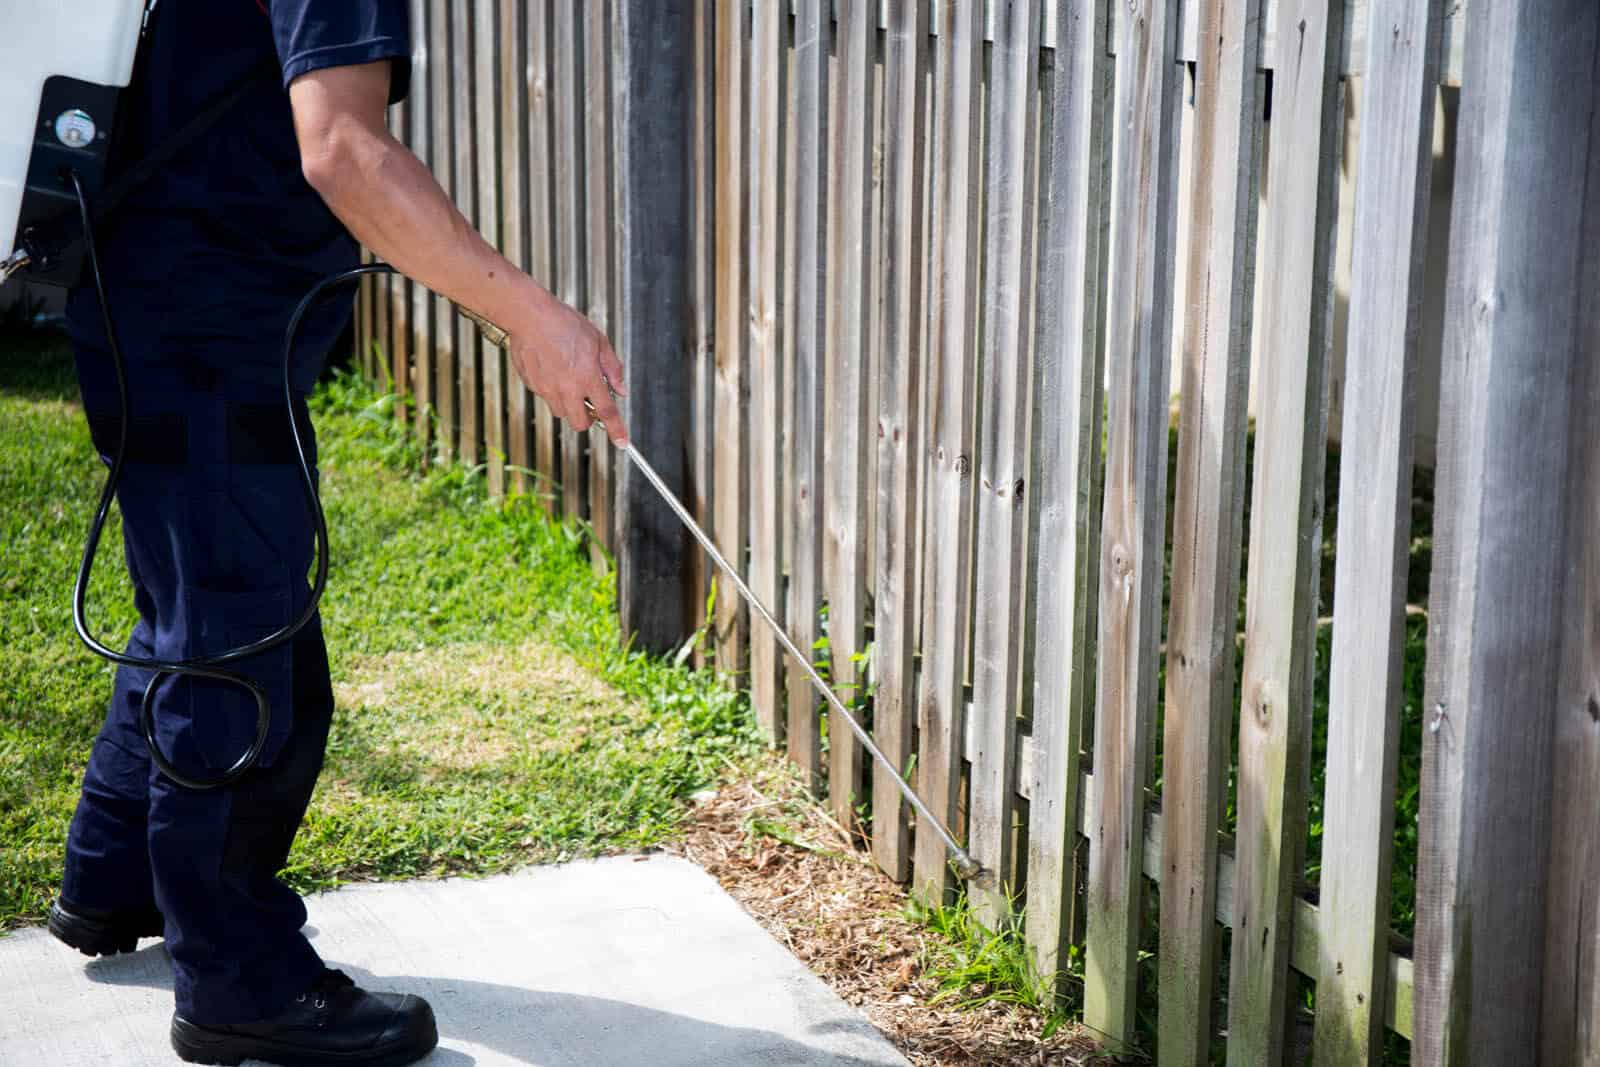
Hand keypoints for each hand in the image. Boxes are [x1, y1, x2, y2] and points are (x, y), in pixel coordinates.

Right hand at [504, 286, 628, 447]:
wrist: (529, 316)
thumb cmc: (564, 324)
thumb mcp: (598, 340)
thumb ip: (612, 368)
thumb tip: (621, 390)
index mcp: (588, 377)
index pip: (606, 411)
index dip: (616, 430)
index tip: (623, 443)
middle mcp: (567, 388)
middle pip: (580, 423)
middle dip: (587, 418)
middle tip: (588, 401)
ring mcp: (547, 389)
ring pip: (561, 412)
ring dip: (568, 404)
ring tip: (566, 377)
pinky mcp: (532, 386)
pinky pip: (546, 397)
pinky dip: (552, 390)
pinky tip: (551, 367)